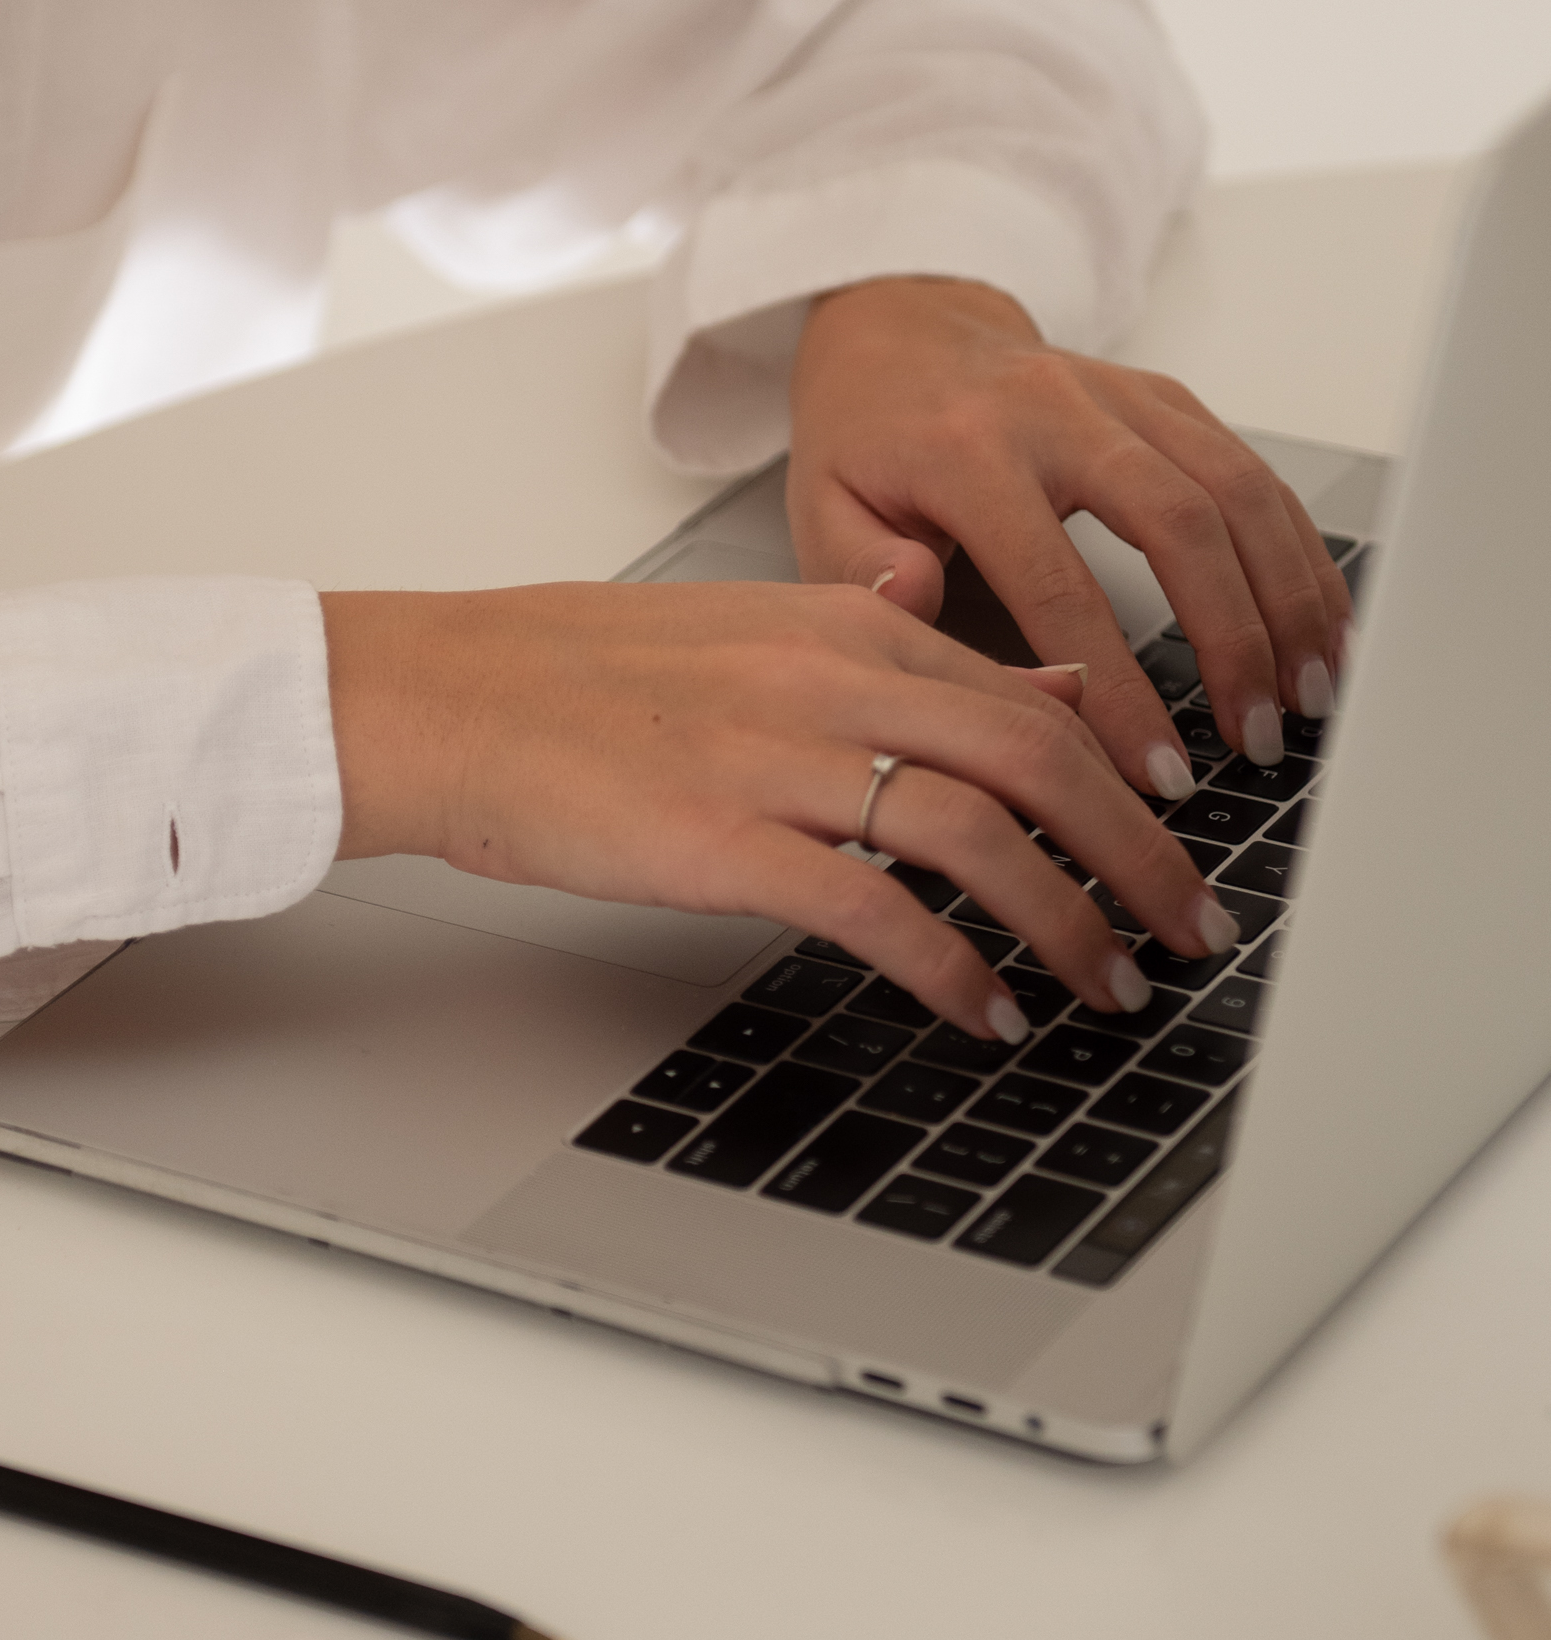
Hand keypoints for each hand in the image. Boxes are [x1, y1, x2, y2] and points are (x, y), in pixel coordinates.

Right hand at [319, 582, 1238, 1044]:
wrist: (449, 696)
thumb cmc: (582, 675)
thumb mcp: (754, 627)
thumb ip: (885, 639)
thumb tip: (993, 647)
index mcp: (848, 627)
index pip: (1032, 697)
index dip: (1126, 778)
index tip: (1179, 839)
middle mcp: (832, 680)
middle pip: (1039, 763)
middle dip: (1137, 855)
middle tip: (1190, 929)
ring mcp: (778, 759)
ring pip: (978, 835)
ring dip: (1067, 920)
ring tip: (1109, 985)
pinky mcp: (722, 840)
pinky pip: (874, 910)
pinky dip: (950, 968)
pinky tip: (985, 1013)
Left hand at [788, 277, 1353, 791]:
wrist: (903, 330)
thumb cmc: (867, 440)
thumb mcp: (825, 508)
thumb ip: (867, 573)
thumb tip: (924, 607)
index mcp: (969, 450)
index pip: (1059, 585)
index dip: (1117, 688)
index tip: (1155, 771)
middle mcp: (1061, 411)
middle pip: (1181, 524)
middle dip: (1233, 641)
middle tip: (1257, 737)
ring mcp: (1125, 398)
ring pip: (1237, 491)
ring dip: (1287, 599)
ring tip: (1310, 694)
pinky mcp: (1169, 399)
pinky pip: (1255, 473)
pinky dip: (1300, 552)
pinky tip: (1323, 624)